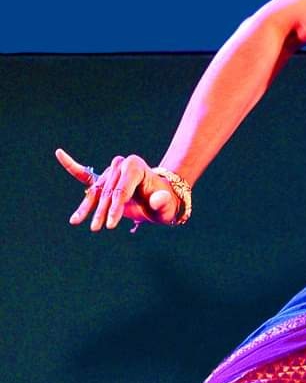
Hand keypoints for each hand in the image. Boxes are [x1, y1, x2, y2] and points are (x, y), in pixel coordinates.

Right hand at [56, 148, 178, 230]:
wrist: (161, 200)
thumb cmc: (165, 203)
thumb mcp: (167, 206)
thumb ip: (163, 203)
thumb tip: (158, 199)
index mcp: (135, 166)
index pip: (121, 190)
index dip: (115, 208)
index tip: (110, 225)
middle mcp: (121, 165)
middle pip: (107, 192)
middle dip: (102, 211)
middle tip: (97, 228)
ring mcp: (111, 172)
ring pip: (96, 191)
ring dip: (87, 207)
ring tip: (75, 221)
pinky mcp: (104, 179)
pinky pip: (85, 174)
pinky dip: (72, 166)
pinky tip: (59, 154)